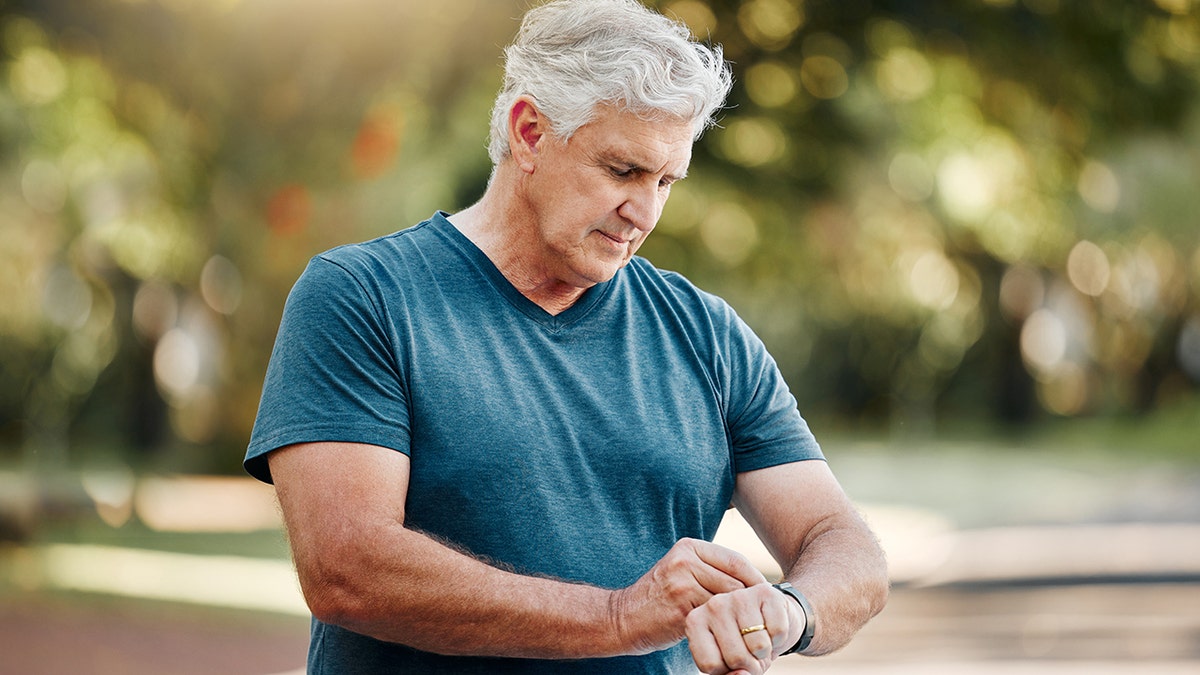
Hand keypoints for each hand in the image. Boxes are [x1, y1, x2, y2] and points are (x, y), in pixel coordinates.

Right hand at [609, 538, 766, 653]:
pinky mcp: (681, 608)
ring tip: (749, 628)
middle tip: (762, 618)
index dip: (755, 580)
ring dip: (740, 617)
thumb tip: (755, 582)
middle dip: (750, 601)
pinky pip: (714, 619)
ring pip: (727, 601)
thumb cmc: (659, 598)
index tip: (767, 597)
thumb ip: (711, 569)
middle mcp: (685, 561)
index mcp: (689, 547)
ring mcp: (682, 584)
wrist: (624, 618)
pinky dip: (725, 629)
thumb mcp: (682, 571)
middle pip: (735, 581)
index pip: (735, 560)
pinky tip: (729, 636)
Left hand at [686, 583, 803, 674]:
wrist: (771, 618)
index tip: (731, 660)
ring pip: (758, 646)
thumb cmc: (744, 644)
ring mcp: (738, 595)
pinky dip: (779, 637)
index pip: (711, 665)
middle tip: (750, 651)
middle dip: (750, 663)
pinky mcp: (764, 592)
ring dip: (765, 650)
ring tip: (760, 637)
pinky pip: (778, 632)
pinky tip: (771, 626)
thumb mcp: (729, 663)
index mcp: (695, 622)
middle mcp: (713, 605)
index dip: (728, 670)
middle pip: (736, 658)